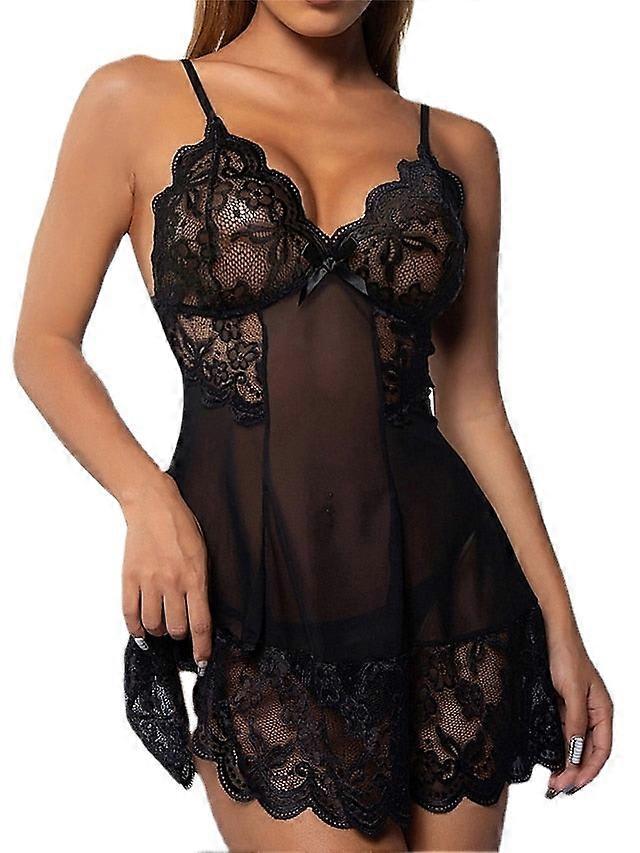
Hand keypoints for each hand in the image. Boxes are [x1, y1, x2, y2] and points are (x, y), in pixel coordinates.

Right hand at [121, 472, 211, 671]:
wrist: (153, 505)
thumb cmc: (182, 528)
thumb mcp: (202, 554)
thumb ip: (200, 584)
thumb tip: (199, 614)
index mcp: (195, 577)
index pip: (200, 623)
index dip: (202, 647)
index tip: (202, 661)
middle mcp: (172, 583)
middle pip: (175, 628)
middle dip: (179, 635)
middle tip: (179, 630)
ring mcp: (149, 581)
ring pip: (152, 625)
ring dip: (158, 631)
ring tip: (161, 624)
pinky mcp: (129, 578)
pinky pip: (130, 614)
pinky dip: (136, 628)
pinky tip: (141, 630)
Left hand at [545, 632, 612, 796]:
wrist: (548, 631)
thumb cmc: (565, 656)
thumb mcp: (571, 693)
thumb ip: (574, 724)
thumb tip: (574, 755)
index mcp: (603, 710)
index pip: (602, 750)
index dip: (589, 770)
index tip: (573, 784)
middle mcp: (592, 712)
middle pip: (588, 750)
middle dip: (575, 772)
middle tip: (557, 788)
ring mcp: (576, 708)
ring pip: (574, 743)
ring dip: (565, 763)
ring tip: (552, 780)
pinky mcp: (560, 703)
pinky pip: (562, 731)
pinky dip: (556, 747)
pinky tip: (547, 757)